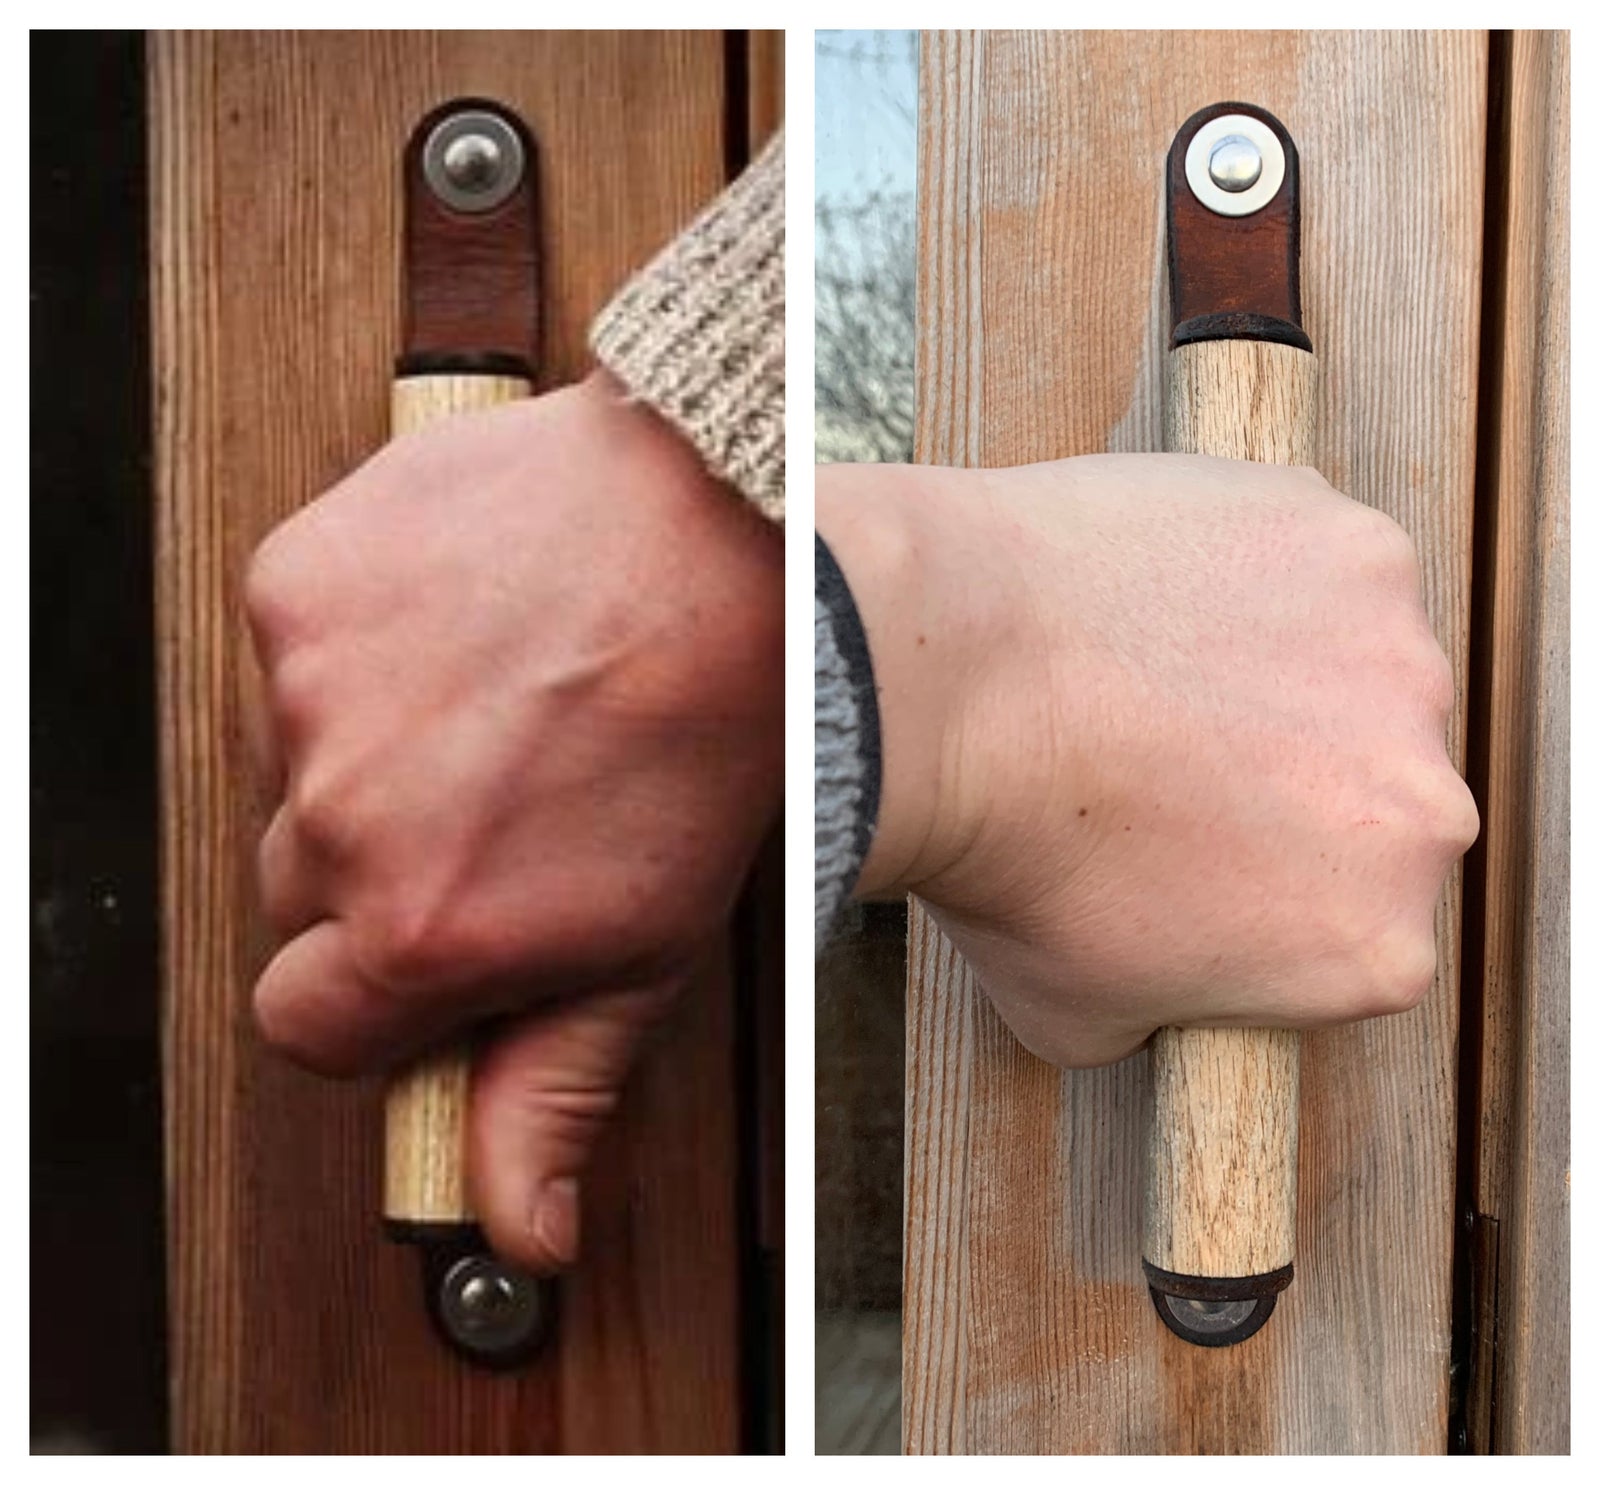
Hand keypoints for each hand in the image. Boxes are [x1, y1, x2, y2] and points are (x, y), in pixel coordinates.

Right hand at [246, 370, 782, 1268]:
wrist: (737, 550)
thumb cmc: (714, 743)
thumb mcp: (648, 945)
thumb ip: (552, 1093)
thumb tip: (517, 1228)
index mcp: (416, 931)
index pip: (305, 1025)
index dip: (376, 991)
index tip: (436, 941)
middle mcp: (341, 816)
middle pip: (295, 894)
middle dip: (376, 870)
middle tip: (494, 809)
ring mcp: (310, 689)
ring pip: (291, 769)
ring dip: (367, 751)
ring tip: (493, 710)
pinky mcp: (301, 581)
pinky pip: (293, 653)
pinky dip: (360, 646)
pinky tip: (465, 632)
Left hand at [818, 454, 1477, 1066]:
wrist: (956, 691)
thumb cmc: (1003, 858)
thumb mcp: (1070, 1016)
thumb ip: (1158, 1012)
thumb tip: (1149, 984)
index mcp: (1377, 951)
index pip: (1345, 930)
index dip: (1257, 894)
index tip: (1187, 856)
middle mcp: (1426, 816)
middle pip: (1365, 800)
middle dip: (1279, 782)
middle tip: (1162, 756)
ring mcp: (1402, 666)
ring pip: (1348, 672)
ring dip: (1271, 672)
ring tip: (1147, 669)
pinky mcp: (1358, 550)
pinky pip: (1313, 565)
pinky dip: (1247, 572)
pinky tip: (1153, 593)